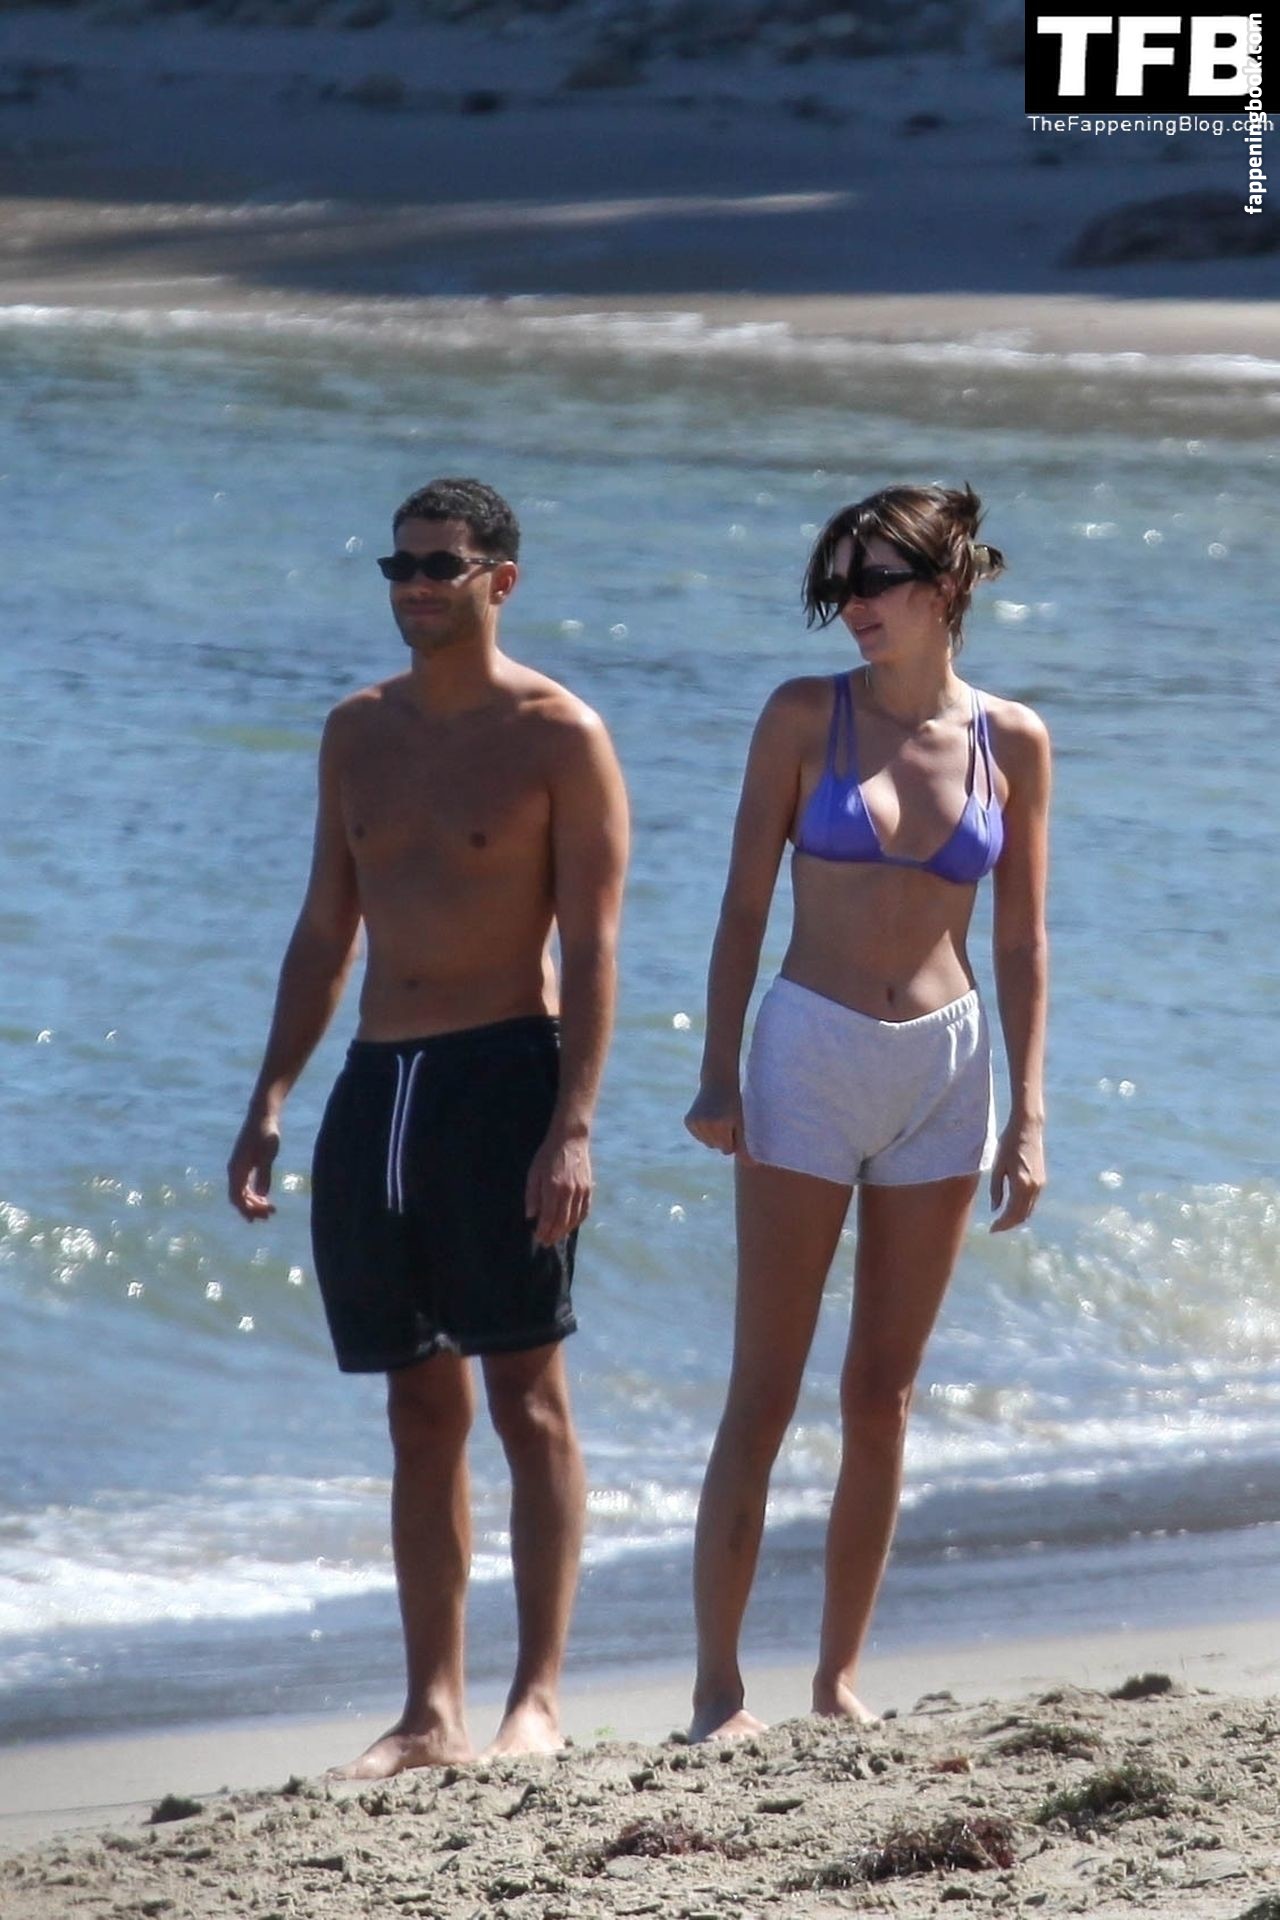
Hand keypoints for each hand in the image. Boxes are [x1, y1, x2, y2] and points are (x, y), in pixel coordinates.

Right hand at [227, 1111, 280, 1221]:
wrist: (263, 1115)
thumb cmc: (266, 1133)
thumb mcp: (268, 1154)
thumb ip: (264, 1174)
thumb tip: (262, 1196)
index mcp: (236, 1169)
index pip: (237, 1197)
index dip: (248, 1209)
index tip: (264, 1215)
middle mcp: (234, 1170)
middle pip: (238, 1197)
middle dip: (252, 1209)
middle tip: (270, 1216)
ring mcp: (238, 1167)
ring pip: (242, 1192)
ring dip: (253, 1203)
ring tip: (269, 1210)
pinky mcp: (245, 1163)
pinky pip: (245, 1185)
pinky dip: (253, 1194)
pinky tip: (264, 1198)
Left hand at [525, 1128, 591, 1245]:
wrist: (570, 1140)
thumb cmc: (548, 1155)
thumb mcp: (534, 1173)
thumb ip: (532, 1195)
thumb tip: (531, 1216)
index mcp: (553, 1188)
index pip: (548, 1217)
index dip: (543, 1230)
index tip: (538, 1237)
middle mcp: (569, 1192)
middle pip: (562, 1222)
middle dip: (553, 1235)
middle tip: (546, 1242)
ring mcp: (581, 1191)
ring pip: (574, 1219)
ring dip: (565, 1231)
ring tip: (556, 1237)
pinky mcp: (588, 1189)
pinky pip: (584, 1211)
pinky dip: (577, 1221)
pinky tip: (570, 1225)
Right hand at [684, 1082, 750, 1158]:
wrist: (718, 1082)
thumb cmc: (734, 1104)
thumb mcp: (742, 1123)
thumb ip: (745, 1146)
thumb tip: (751, 1166)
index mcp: (721, 1124)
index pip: (727, 1150)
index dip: (733, 1139)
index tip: (733, 1125)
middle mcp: (706, 1124)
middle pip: (716, 1147)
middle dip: (723, 1138)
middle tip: (726, 1120)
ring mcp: (695, 1123)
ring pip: (708, 1143)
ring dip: (714, 1136)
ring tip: (718, 1118)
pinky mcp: (688, 1121)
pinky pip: (700, 1137)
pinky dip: (705, 1131)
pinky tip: (708, 1118)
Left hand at [989, 1117, 1044, 1231]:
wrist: (1028, 1127)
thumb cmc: (1009, 1143)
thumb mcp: (998, 1166)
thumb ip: (996, 1190)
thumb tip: (995, 1210)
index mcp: (1022, 1184)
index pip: (1012, 1213)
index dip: (1002, 1224)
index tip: (991, 1230)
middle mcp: (1034, 1187)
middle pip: (1023, 1215)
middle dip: (1009, 1224)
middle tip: (995, 1228)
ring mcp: (1040, 1184)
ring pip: (1029, 1210)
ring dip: (1016, 1218)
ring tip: (1002, 1221)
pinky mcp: (1042, 1180)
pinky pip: (1032, 1201)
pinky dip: (1023, 1209)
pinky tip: (1011, 1208)